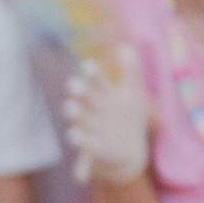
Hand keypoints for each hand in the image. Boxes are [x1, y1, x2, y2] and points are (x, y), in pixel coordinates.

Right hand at [63, 56, 149, 185]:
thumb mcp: (133, 95)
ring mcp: (92, 130)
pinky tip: (75, 135)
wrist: (128, 156)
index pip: (97, 82)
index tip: (88, 65)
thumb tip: (125, 46)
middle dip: (81, 93)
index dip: (92, 75)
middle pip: (86, 99)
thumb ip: (130, 71)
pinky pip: (86, 145)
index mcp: (103, 97)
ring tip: (70, 107)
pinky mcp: (94, 151)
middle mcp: (94, 112)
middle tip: (74, 85)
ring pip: (82, 120)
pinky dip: (80, 140)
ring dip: (76, 114)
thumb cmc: (127, 121)